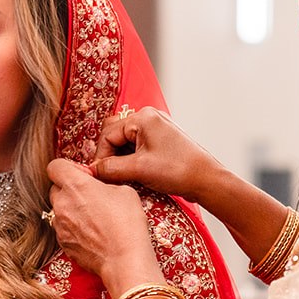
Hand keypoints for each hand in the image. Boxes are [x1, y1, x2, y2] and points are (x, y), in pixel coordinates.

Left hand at [46, 158, 162, 293]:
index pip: (55, 167)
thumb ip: (104, 183)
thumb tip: (98, 186)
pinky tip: (92, 233)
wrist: (124, 259)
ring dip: (71, 209)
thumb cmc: (127, 224)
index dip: (69, 168)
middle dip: (70, 190)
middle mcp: (62, 204)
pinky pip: (63, 229)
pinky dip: (73, 228)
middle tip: (91, 197)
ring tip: (93, 217)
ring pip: (59, 210)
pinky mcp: (63, 243)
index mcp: (75, 186)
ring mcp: (59, 225)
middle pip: (56, 189)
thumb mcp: (124, 191)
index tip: (85, 176)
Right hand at [92, 107, 225, 201]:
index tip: (98, 175)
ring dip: (120, 159)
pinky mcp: (161, 140)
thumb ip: (110, 168)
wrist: (207, 180)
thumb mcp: (139, 169)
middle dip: (109, 156)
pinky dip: (131, 159)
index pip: (107, 134)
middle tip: (109, 175)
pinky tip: (133, 174)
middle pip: (114, 134)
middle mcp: (149, 117)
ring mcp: (156, 128)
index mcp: (143, 118)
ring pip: (125, 141)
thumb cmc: (178, 170)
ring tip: (123, 176)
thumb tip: (91, 171)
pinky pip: (136, 146)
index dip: (100, 156)